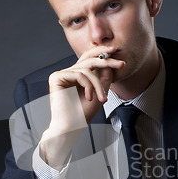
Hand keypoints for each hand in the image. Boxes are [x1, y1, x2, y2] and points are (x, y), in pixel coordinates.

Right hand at [40, 45, 124, 168]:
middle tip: (120, 63)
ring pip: (87, 69)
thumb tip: (110, 61)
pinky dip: (88, 86)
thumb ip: (104, 77)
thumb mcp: (100, 92)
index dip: (102, 53)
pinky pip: (79, 74)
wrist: (71, 127)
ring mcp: (62, 74)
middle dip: (107, 60)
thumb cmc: (82, 114)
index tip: (117, 51)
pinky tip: (90, 98)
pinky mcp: (56, 77)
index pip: (90, 58)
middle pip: (89, 58)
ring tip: (102, 99)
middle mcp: (69, 72)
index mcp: (77, 75)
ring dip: (98, 84)